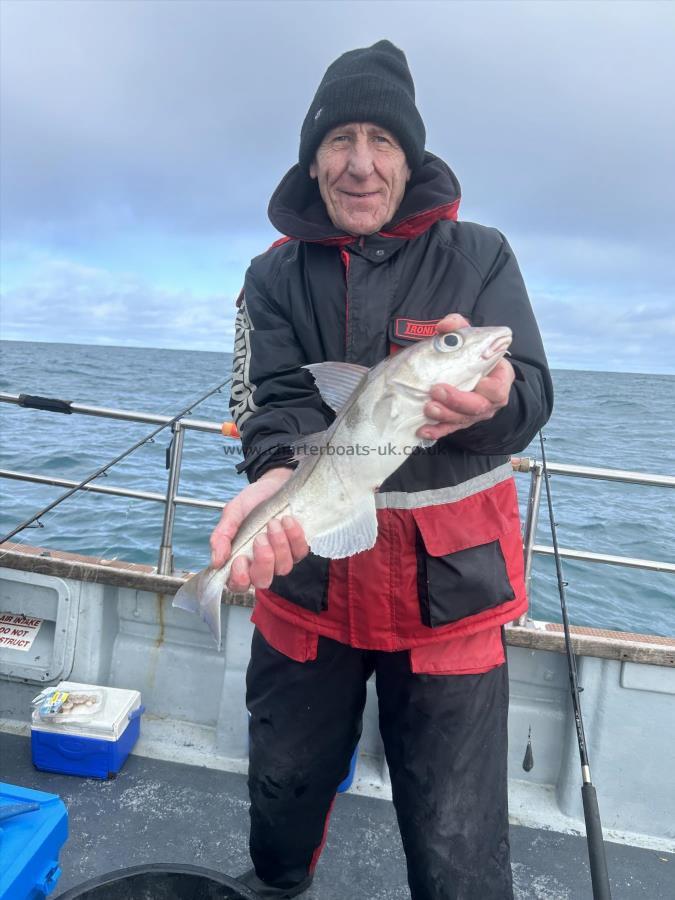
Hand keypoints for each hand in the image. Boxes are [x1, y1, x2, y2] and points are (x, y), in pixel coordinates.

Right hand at [209, 467, 308, 590]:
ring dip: (278, 544)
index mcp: (240, 559)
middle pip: (263, 581)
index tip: (240, 560)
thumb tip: (215, 561)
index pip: (238, 584)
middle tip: (259, 538)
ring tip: (273, 522)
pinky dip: (294, 536)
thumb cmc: (251, 502)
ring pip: (283, 567)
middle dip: (263, 562)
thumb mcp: (232, 513)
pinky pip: (299, 552)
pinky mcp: (298, 548)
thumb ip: (222, 536)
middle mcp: (261, 564)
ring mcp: (281, 558)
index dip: (240, 579)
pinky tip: (287, 520)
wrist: (273, 484)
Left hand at [417, 313, 514, 439]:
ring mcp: (474, 414)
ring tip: (427, 407)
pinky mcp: (459, 422)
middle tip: (437, 391)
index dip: (490, 389)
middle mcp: (489, 400)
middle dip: (457, 401)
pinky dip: (436, 430)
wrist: (468, 371)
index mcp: (498, 378)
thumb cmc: (471, 354)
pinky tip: (422, 429)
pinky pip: (448, 429)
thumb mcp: (468, 337)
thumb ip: (459, 327)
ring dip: (444, 416)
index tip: (478, 382)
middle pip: (478, 408)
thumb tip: (444, 326)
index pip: (498, 388)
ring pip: (462, 420)